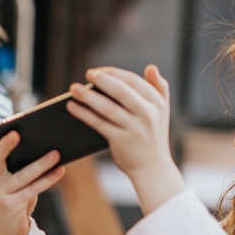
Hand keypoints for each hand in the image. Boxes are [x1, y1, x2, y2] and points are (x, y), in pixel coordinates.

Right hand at [0, 126, 64, 234]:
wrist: (9, 232)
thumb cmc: (14, 200)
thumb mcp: (12, 182)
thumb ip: (18, 166)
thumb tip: (46, 147)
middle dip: (4, 146)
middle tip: (16, 134)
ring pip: (21, 176)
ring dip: (40, 164)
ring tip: (56, 153)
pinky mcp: (11, 206)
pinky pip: (32, 189)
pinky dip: (48, 179)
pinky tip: (59, 171)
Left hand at [68, 64, 186, 212]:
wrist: (152, 167)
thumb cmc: (153, 135)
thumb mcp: (162, 111)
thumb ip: (159, 88)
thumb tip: (151, 67)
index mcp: (157, 103)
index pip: (134, 82)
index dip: (115, 73)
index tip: (100, 70)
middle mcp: (147, 114)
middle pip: (121, 91)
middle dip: (102, 80)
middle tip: (88, 73)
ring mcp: (134, 128)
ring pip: (107, 107)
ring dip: (88, 96)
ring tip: (74, 89)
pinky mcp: (120, 141)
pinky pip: (98, 123)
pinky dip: (84, 114)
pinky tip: (73, 107)